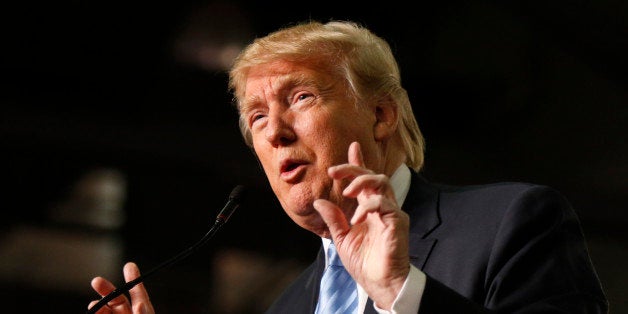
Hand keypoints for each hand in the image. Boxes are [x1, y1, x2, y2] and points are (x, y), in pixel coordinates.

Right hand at [88, 262, 154, 313]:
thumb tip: (139, 305)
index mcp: (144, 312)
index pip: (140, 295)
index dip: (134, 280)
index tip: (129, 265)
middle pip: (118, 301)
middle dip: (107, 290)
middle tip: (96, 281)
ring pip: (106, 311)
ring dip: (99, 306)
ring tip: (93, 305)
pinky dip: (97, 313)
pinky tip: (94, 309)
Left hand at [313, 141, 410, 309]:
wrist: (379, 282)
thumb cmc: (363, 262)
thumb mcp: (341, 238)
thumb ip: (333, 218)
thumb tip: (318, 201)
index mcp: (368, 208)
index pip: (364, 180)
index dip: (358, 163)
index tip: (353, 147)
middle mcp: (381, 206)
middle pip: (372, 175)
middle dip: (353, 168)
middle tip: (333, 170)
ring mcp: (391, 212)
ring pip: (381, 182)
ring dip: (361, 181)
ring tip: (346, 191)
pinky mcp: (397, 221)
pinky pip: (383, 204)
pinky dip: (367, 207)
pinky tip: (356, 218)